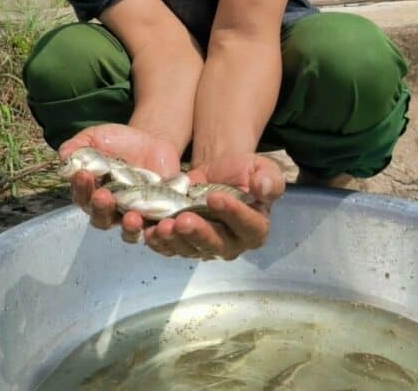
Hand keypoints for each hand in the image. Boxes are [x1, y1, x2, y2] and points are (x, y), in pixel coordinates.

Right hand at [59, 124, 181, 239]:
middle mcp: (111, 210)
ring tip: (131, 217)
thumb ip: (78, 146)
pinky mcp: (157, 215)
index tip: (83, 173)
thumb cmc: (117, 142)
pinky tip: (161, 223)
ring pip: (129, 232)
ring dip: (129, 228)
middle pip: (102, 219)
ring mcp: (134, 214)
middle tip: (103, 195)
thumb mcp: (95, 137)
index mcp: (91, 193)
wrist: (152, 140)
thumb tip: (65, 156)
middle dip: (101, 209)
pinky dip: (158, 230)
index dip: (81, 189)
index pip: (82, 198)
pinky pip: (157, 228)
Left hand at [142, 153, 285, 260]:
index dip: (233, 213)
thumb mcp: (261, 168)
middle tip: (183, 220)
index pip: (248, 225)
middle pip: (216, 245)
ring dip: (175, 240)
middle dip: (199, 233)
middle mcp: (232, 244)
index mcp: (255, 228)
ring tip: (163, 226)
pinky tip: (148, 232)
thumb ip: (269, 179)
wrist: (216, 174)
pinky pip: (170, 248)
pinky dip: (158, 243)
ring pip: (190, 249)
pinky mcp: (183, 244)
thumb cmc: (243, 173)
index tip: (215, 197)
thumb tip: (263, 187)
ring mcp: (205, 247)